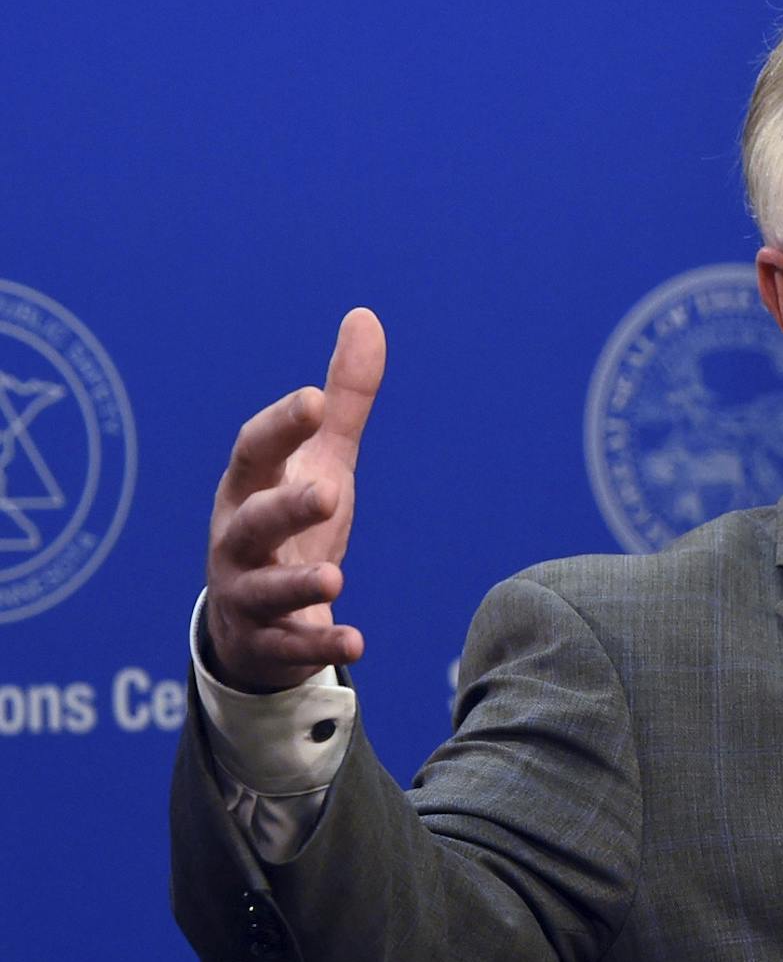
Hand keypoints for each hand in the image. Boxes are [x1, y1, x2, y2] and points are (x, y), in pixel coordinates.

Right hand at [204, 308, 384, 691]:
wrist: (257, 618)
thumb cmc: (291, 522)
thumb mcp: (321, 460)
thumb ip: (344, 400)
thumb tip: (365, 316)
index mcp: (248, 488)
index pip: (256, 451)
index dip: (281, 425)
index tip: (314, 399)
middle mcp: (238, 539)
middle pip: (253, 520)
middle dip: (285, 507)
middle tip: (329, 492)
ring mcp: (248, 593)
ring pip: (265, 590)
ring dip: (297, 583)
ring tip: (335, 577)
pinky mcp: (268, 641)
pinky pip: (290, 646)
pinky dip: (320, 646)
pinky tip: (356, 643)